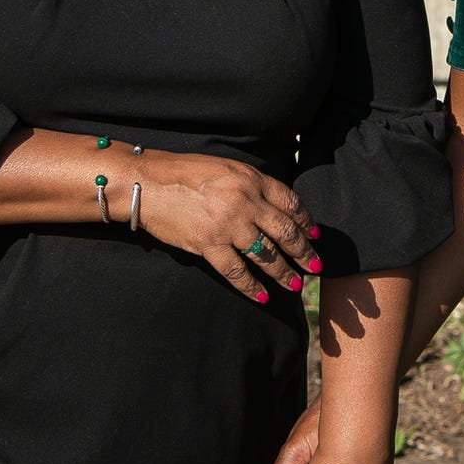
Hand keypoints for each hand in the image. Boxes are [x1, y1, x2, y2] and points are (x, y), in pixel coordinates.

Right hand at [133, 149, 321, 302]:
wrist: (147, 183)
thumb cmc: (184, 172)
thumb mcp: (226, 168)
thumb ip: (251, 185)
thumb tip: (274, 206)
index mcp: (251, 179)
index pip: (290, 202)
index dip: (306, 221)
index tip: (314, 234)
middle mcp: (245, 202)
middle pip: (285, 231)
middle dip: (304, 252)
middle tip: (316, 266)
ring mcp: (228, 225)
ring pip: (266, 255)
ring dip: (284, 273)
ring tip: (295, 285)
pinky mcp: (208, 244)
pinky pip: (236, 271)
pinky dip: (251, 286)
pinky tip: (261, 296)